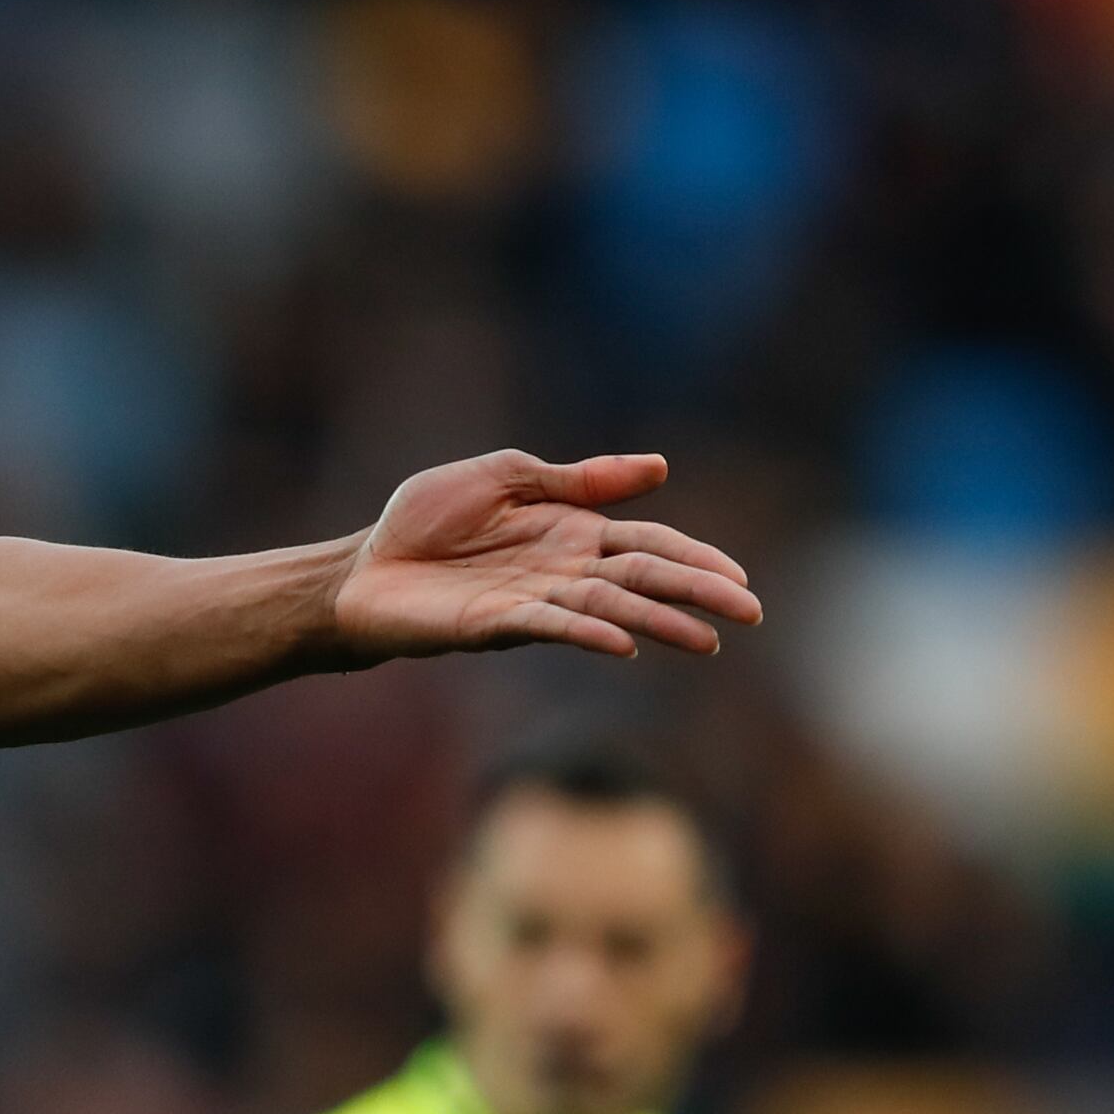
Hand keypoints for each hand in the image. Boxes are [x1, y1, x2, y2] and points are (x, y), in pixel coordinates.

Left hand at [330, 451, 761, 663]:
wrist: (363, 567)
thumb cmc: (425, 521)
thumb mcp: (506, 476)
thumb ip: (577, 479)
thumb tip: (661, 467)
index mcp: (571, 531)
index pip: (649, 545)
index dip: (695, 558)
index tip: (740, 578)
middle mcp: (563, 571)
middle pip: (644, 579)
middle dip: (697, 593)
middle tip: (750, 612)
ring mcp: (534, 600)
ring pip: (610, 610)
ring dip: (659, 622)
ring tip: (707, 640)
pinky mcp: (496, 625)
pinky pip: (553, 628)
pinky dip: (589, 634)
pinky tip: (625, 645)